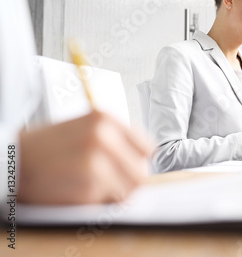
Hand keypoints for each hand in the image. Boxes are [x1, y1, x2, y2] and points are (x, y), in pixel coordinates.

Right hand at [18, 110, 151, 204]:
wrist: (12, 160)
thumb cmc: (50, 146)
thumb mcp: (86, 127)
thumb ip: (117, 140)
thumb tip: (144, 163)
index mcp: (106, 118)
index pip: (147, 148)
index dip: (139, 161)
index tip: (129, 166)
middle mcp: (103, 137)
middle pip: (141, 174)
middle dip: (129, 182)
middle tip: (111, 183)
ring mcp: (95, 162)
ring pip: (128, 191)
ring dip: (114, 194)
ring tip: (91, 185)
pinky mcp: (86, 186)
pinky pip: (105, 203)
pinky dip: (94, 202)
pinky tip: (76, 189)